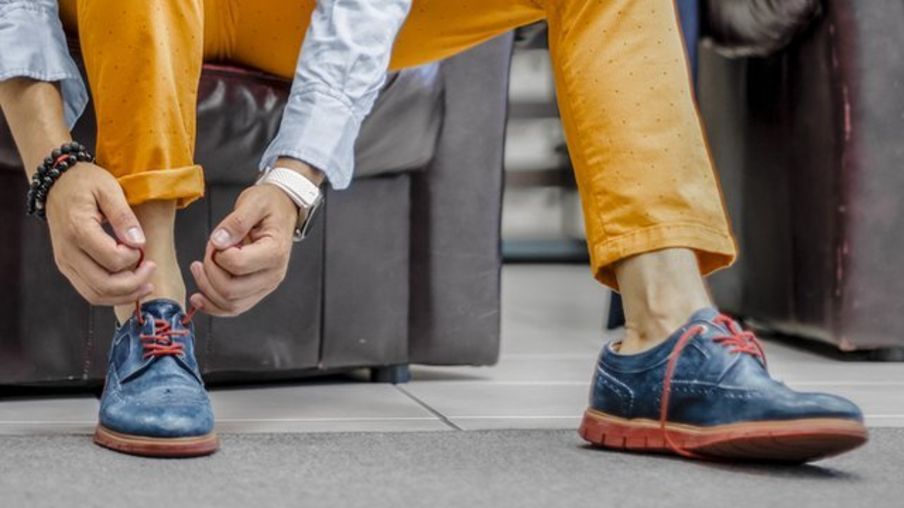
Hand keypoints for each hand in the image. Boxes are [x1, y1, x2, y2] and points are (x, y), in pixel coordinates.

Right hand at [45, 162, 154, 304]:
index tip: (142, 245)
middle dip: (134, 284)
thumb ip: (124, 217)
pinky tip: (130, 285)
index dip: (134, 258)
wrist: (57, 183)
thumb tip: (138, 243)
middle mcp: (67, 252)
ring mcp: (65, 262)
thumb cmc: (86, 182)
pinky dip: (112, 294)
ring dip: (124, 295)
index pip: (112, 260)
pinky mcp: (67, 267)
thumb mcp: (109, 189)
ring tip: (146, 284)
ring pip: (95, 295)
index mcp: (78, 230)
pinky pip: (89, 291)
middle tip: (152, 269)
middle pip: (104, 285)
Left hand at [188, 184, 298, 315]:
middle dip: (209, 272)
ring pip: (230, 304)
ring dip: (207, 289)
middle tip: (208, 252)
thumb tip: (219, 242)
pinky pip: (233, 308)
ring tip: (200, 267)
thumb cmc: (270, 205)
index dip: (217, 254)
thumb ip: (236, 222)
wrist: (283, 210)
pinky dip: (213, 306)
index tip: (217, 239)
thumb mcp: (253, 202)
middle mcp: (273, 275)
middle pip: (231, 290)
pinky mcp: (257, 290)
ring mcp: (266, 286)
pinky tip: (199, 297)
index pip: (237, 265)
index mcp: (274, 253)